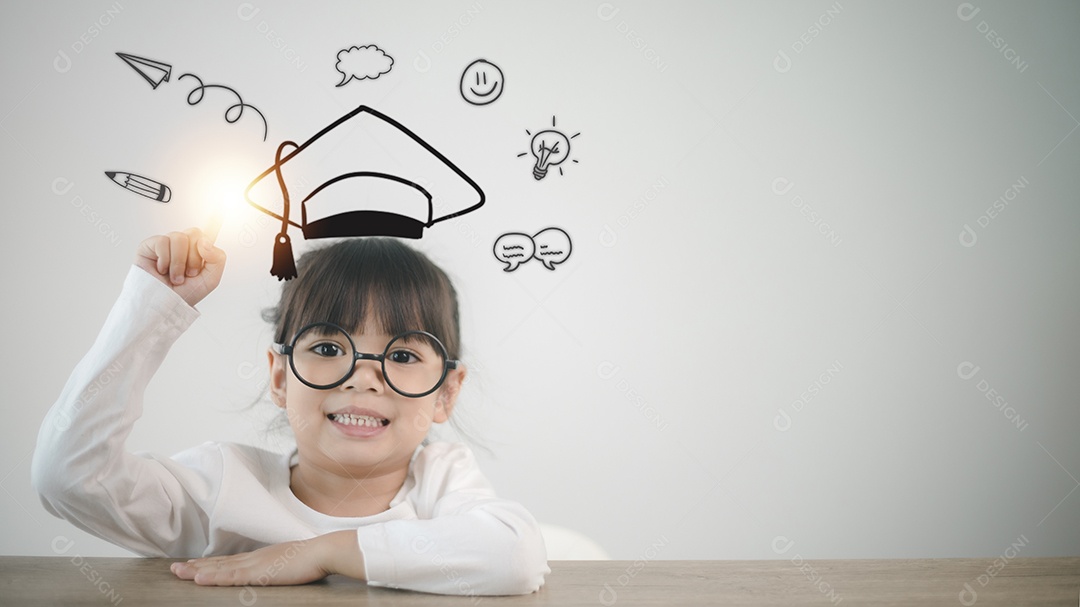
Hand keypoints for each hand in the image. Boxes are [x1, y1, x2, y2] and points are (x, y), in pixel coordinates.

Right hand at [135, 228, 224, 307]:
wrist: (165, 305)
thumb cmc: (185, 293)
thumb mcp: (211, 278)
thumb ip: (217, 257)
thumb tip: (204, 241)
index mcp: (198, 251)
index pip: (207, 232)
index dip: (214, 219)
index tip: (221, 207)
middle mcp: (183, 245)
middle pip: (195, 233)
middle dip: (195, 257)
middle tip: (190, 274)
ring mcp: (166, 245)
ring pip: (180, 237)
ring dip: (180, 262)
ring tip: (175, 277)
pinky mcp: (149, 246)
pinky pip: (163, 242)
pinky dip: (165, 260)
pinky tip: (162, 271)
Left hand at [170, 531, 364, 585]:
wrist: (323, 552)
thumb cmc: (313, 559)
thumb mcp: (291, 563)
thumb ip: (280, 566)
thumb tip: (278, 570)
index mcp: (261, 557)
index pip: (231, 561)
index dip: (211, 563)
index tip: (194, 565)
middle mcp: (254, 558)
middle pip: (220, 562)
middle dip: (197, 566)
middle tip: (175, 568)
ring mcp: (255, 565)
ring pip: (220, 568)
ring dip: (198, 570)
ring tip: (179, 572)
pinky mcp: (259, 573)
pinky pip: (231, 576)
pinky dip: (214, 576)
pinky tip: (199, 578)